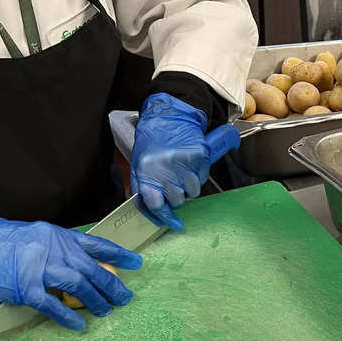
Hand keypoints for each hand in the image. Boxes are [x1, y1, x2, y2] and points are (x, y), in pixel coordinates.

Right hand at [0, 216, 142, 329]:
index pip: (97, 244)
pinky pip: (52, 305)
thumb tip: (86, 262)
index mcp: (61, 237)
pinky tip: (79, 324)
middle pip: (92, 268)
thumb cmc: (9, 242)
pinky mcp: (26, 288)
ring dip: (95, 300)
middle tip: (124, 298)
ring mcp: (41, 269)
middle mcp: (55, 250)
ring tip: (106, 311)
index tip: (136, 263)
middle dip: (112, 285)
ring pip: (78, 285)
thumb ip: (63, 248)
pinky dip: (68, 316)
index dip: (118, 255)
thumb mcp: (41, 236)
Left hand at [130, 93, 211, 230]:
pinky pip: (202, 179)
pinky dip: (197, 177)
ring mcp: (185, 163)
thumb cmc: (152, 141)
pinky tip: (189, 166)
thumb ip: (144, 188)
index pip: (156, 204)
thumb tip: (152, 211)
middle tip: (173, 187)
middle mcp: (167, 168)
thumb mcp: (139, 164)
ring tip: (181, 174)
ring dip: (188, 188)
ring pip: (193, 192)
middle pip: (177, 201)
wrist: (169, 117)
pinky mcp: (200, 157)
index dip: (164, 216)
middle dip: (176, 198)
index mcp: (147, 171)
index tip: (172, 223)